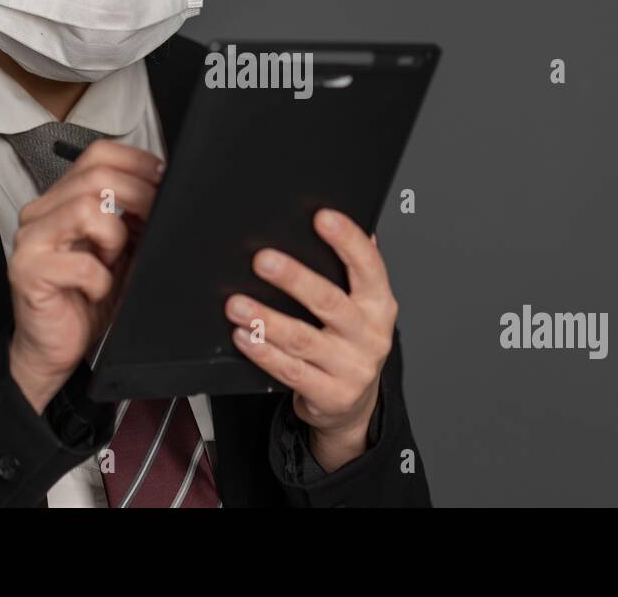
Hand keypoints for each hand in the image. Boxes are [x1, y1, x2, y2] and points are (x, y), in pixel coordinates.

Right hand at [6, 140, 162, 413]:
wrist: (55, 348)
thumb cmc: (86, 297)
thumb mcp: (119, 249)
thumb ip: (132, 217)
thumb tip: (164, 190)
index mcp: (62, 199)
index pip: (98, 154)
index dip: (138, 162)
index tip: (164, 180)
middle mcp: (41, 213)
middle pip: (97, 176)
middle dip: (139, 195)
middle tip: (155, 220)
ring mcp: (30, 240)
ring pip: (86, 209)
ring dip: (115, 237)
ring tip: (112, 260)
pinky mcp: (28, 271)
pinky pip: (80, 263)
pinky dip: (100, 278)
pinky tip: (97, 289)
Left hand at [225, 208, 397, 471]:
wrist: (354, 402)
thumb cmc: (350, 341)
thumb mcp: (361, 305)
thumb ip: (351, 267)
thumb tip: (337, 214)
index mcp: (379, 303)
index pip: (368, 265)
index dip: (347, 239)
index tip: (322, 217)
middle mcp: (370, 334)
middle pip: (329, 301)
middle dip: (294, 278)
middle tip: (262, 260)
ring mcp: (351, 367)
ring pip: (303, 339)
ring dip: (266, 319)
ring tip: (237, 303)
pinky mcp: (330, 394)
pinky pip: (290, 371)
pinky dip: (263, 352)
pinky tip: (244, 335)